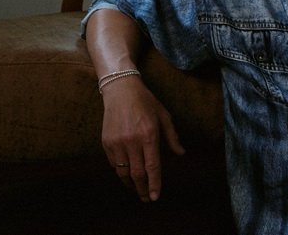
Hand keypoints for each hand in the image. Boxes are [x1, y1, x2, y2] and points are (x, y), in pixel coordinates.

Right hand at [100, 76, 184, 201]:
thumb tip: (181, 153)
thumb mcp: (164, 116)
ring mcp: (118, 142)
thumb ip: (172, 137)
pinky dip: (120, 171)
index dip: (154, 184)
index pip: (152, 167)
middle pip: (137, 174)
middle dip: (142, 189)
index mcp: (149, 135)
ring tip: (136, 189)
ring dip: (130, 184)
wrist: (120, 89)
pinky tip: (126, 172)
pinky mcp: (107, 142)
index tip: (155, 197)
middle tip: (146, 198)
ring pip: (123, 172)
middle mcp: (132, 141)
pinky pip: (113, 163)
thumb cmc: (145, 102)